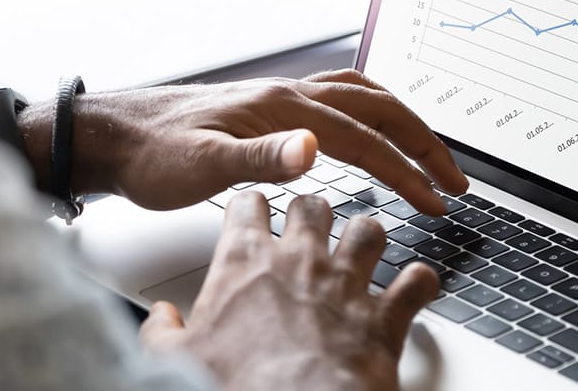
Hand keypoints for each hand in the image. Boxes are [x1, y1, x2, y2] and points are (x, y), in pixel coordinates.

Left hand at [19, 69, 468, 214]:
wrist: (116, 134)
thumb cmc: (153, 155)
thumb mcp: (202, 166)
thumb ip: (260, 158)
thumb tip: (313, 149)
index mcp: (282, 107)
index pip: (365, 139)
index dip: (407, 171)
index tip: (437, 201)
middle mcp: (289, 93)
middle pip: (378, 108)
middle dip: (423, 144)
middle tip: (455, 182)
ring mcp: (282, 95)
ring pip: (364, 96)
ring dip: (404, 123)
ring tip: (431, 155)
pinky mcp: (271, 105)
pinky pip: (340, 96)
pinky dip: (372, 110)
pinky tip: (372, 127)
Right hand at [141, 193, 436, 390]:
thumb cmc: (239, 387)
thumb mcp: (176, 360)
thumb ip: (162, 333)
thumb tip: (157, 321)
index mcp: (246, 262)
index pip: (247, 204)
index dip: (250, 206)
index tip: (252, 211)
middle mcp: (301, 261)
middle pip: (312, 204)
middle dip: (312, 211)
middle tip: (309, 225)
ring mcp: (348, 284)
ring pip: (369, 229)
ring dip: (367, 237)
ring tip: (363, 246)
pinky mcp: (386, 317)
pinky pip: (416, 282)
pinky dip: (420, 284)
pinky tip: (416, 287)